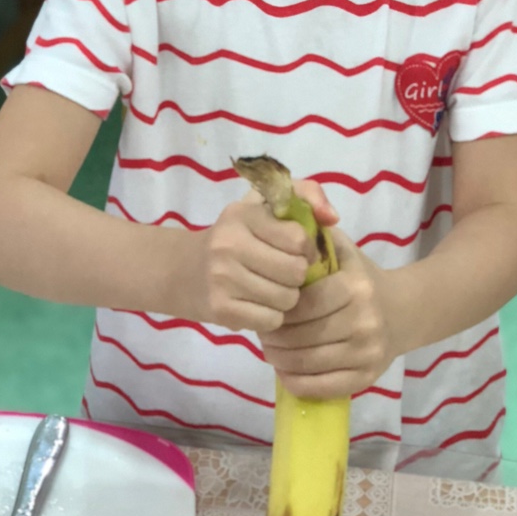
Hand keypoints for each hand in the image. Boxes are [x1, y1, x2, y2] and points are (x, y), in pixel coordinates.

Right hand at [187, 181, 337, 333]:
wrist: (184, 271)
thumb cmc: (238, 235)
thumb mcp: (266, 204)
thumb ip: (306, 194)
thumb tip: (332, 217)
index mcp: (243, 215)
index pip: (298, 238)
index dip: (306, 248)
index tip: (296, 250)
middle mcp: (228, 245)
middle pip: (295, 272)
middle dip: (296, 276)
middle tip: (282, 273)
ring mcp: (222, 279)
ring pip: (286, 299)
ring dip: (286, 297)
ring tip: (270, 288)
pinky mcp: (222, 310)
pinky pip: (272, 320)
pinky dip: (271, 316)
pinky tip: (258, 305)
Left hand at [259, 228, 393, 397]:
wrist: (404, 311)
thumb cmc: (362, 278)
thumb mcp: (344, 249)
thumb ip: (315, 235)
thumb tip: (282, 222)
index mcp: (355, 287)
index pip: (303, 304)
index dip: (279, 308)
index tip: (267, 305)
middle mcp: (364, 322)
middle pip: (302, 336)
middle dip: (274, 336)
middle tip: (263, 331)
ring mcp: (367, 353)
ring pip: (308, 363)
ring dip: (280, 359)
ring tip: (271, 349)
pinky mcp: (367, 378)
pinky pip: (322, 387)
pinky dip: (296, 382)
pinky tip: (286, 370)